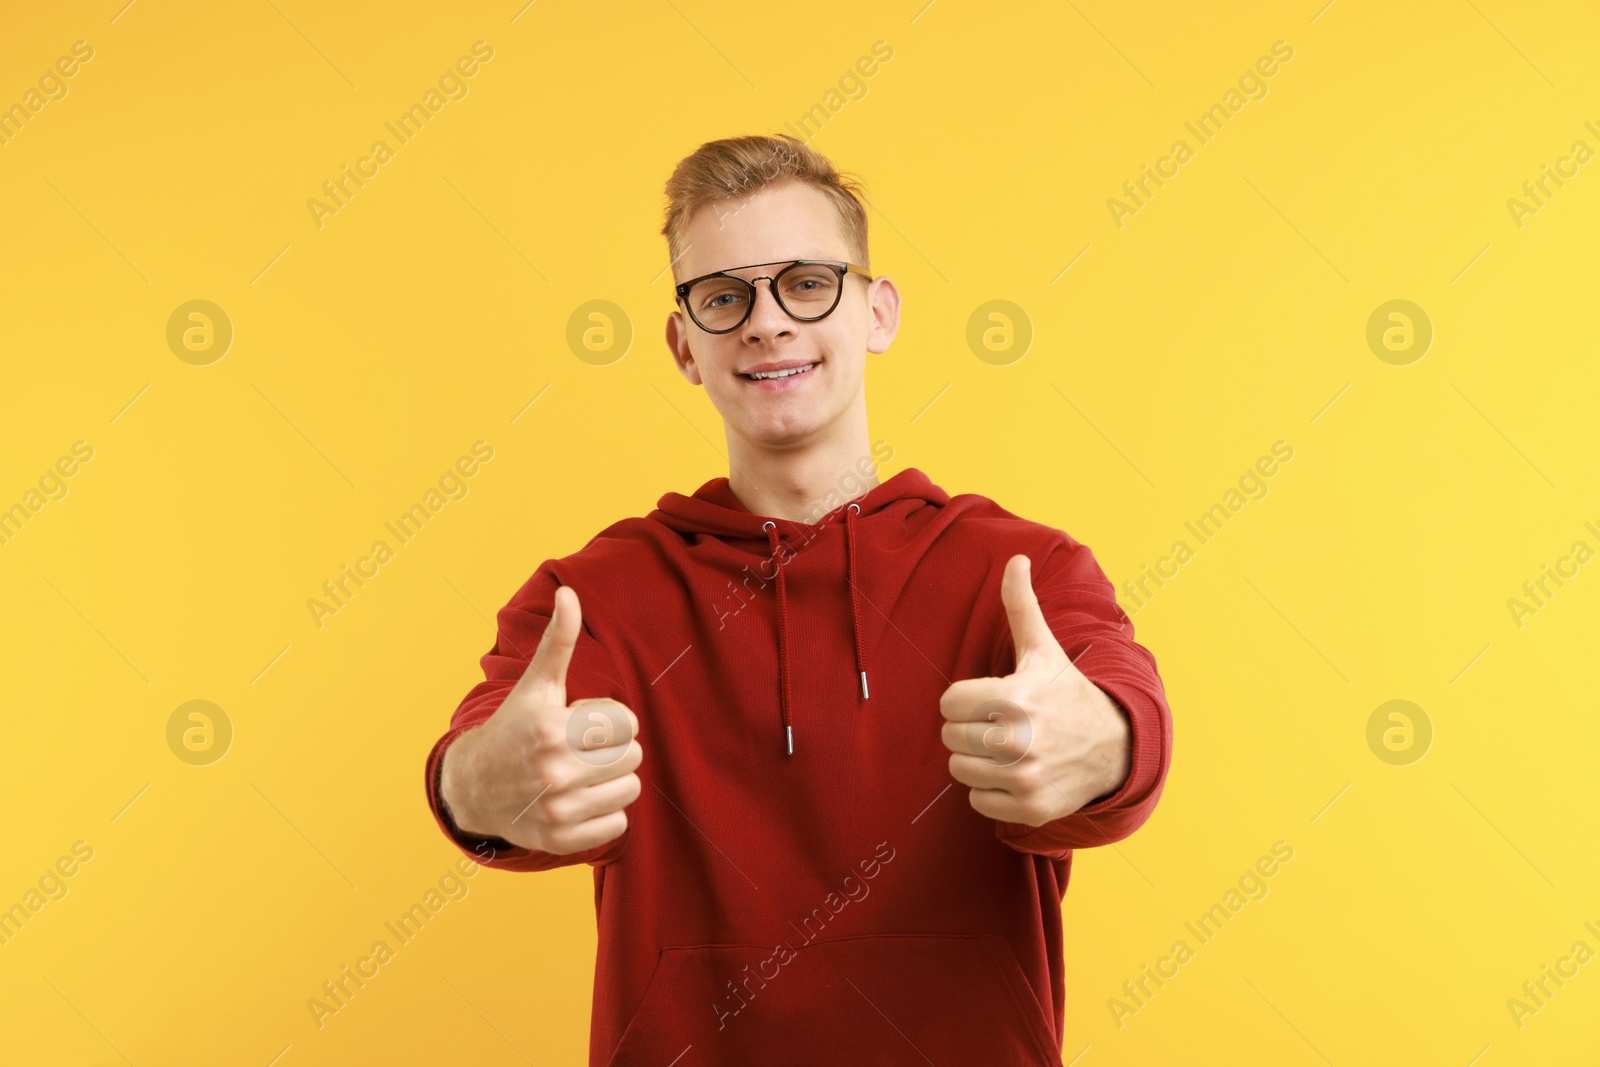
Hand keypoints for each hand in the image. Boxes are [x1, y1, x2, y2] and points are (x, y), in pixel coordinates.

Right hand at [441, 585, 642, 853]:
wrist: (474, 787)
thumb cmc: (514, 728)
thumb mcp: (537, 685)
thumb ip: (559, 641)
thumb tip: (569, 593)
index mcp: (552, 730)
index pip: (628, 724)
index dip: (611, 721)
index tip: (584, 724)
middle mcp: (554, 772)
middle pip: (633, 756)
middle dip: (613, 749)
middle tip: (583, 750)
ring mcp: (558, 810)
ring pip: (630, 790)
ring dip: (612, 780)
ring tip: (582, 774)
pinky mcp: (562, 840)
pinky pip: (618, 825)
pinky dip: (605, 813)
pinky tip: (578, 800)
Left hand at [939, 555, 1130, 827]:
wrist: (1115, 748)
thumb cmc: (1067, 693)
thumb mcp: (1044, 650)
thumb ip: (1021, 606)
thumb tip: (1015, 559)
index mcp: (1017, 696)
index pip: (950, 702)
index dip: (965, 699)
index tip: (987, 698)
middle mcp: (1020, 739)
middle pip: (951, 737)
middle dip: (968, 729)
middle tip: (996, 723)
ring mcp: (1026, 777)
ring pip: (960, 771)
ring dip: (976, 760)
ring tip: (1004, 748)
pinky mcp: (1031, 808)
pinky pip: (978, 801)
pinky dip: (990, 791)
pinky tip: (1014, 773)